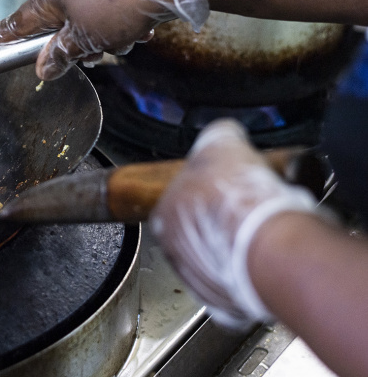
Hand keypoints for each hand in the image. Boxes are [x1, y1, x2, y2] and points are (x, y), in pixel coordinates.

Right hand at [0, 0, 208, 79]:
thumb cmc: (122, 4)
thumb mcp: (86, 40)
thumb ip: (60, 56)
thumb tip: (44, 69)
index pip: (14, 24)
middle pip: (54, 27)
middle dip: (74, 46)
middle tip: (93, 54)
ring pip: (83, 23)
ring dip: (101, 39)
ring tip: (122, 39)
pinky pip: (103, 12)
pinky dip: (116, 26)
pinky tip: (135, 30)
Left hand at [150, 119, 318, 327]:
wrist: (272, 246)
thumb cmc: (241, 197)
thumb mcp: (222, 142)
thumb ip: (216, 135)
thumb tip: (222, 133)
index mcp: (164, 212)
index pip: (179, 198)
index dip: (208, 191)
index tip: (228, 189)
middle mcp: (174, 249)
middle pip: (197, 229)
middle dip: (221, 220)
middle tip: (248, 210)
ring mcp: (198, 279)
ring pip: (216, 257)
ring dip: (235, 247)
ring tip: (263, 234)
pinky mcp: (225, 303)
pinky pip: (237, 284)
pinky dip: (250, 274)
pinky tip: (267, 260)